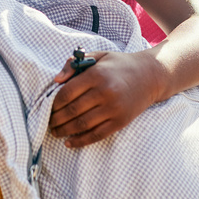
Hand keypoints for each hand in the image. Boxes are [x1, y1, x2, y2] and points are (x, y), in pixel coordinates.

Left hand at [49, 51, 168, 147]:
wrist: (151, 76)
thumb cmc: (120, 65)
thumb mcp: (98, 56)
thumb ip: (75, 64)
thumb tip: (56, 80)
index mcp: (97, 75)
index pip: (67, 93)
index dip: (53, 103)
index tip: (47, 107)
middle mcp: (105, 92)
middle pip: (72, 110)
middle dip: (56, 119)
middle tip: (48, 122)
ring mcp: (113, 109)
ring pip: (82, 125)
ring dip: (64, 131)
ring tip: (55, 132)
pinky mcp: (120, 121)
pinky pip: (97, 135)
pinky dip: (81, 141)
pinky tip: (69, 142)